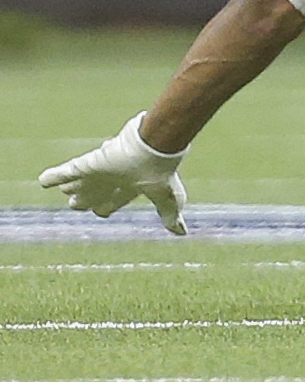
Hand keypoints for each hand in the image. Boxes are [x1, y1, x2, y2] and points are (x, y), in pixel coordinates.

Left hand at [39, 113, 187, 233]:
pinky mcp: (86, 165)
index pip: (113, 200)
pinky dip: (53, 177)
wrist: (153, 149)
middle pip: (94, 192)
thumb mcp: (167, 197)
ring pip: (79, 182)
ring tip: (63, 188)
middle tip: (75, 203)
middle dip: (85, 197)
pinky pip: (65, 172)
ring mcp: (98, 172)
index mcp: (128, 187)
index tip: (102, 210)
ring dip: (69, 187)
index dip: (106, 205)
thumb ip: (171, 214)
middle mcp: (111, 180)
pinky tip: (43, 179)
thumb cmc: (160, 171)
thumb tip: (184, 232)